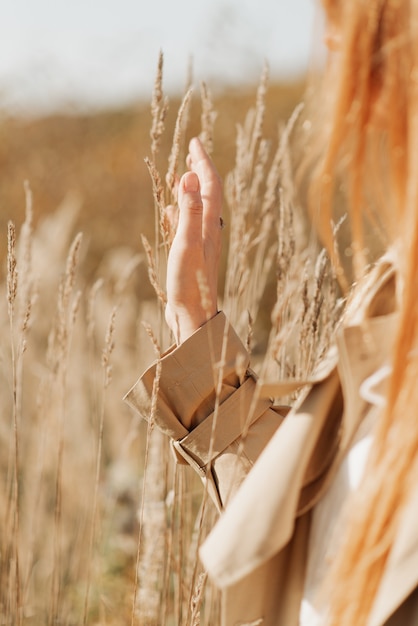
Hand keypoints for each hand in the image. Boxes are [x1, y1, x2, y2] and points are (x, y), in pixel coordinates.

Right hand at [165, 137, 222, 343]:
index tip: (195, 141)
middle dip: (201, 170)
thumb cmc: (190, 283)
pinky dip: (181, 211)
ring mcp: (201, 243)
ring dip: (191, 188)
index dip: (203, 161)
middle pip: (208, 193)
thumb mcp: (187, 243)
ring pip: (198, 207)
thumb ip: (189, 210)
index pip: (210, 184)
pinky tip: (171, 212)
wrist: (193, 316)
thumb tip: (189, 175)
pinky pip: (188, 224)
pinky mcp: (193, 255)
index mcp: (209, 225)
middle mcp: (209, 230)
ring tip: (181, 174)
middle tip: (192, 150)